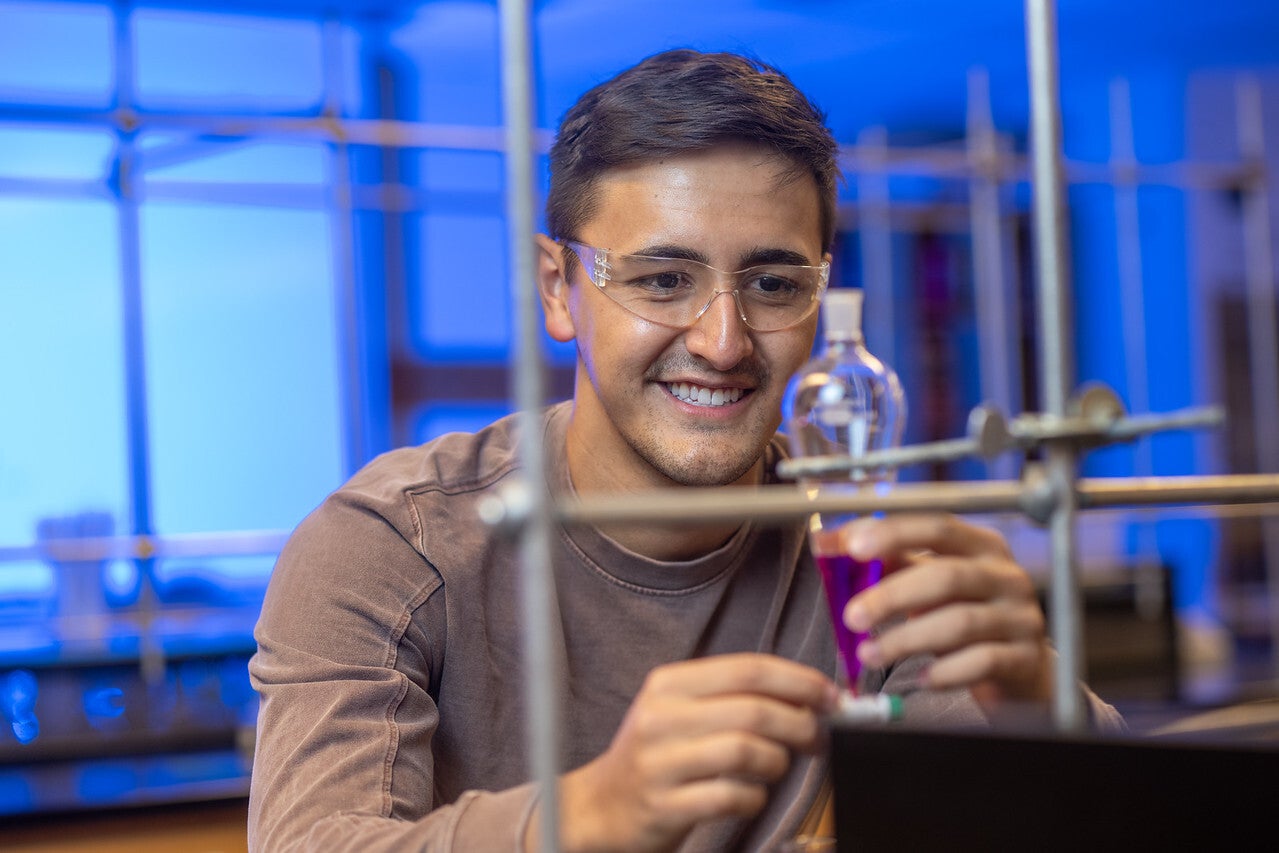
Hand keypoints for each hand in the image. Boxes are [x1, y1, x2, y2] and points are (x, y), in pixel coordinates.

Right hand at [534, 653, 837, 852]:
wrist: (602, 806)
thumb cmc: (659, 755)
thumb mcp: (682, 711)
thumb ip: (734, 698)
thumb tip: (809, 695)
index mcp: (669, 683)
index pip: (748, 668)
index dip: (799, 680)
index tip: (831, 696)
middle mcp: (661, 716)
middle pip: (753, 710)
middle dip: (801, 723)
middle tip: (819, 737)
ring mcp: (659, 761)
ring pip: (746, 751)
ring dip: (778, 762)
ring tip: (776, 766)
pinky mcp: (664, 804)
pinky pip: (731, 796)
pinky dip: (754, 797)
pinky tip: (750, 795)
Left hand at [840, 514, 1052, 715]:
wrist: (1020, 666)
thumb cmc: (965, 613)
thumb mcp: (930, 580)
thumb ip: (887, 559)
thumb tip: (829, 542)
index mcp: (981, 546)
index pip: (938, 527)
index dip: (894, 534)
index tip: (852, 547)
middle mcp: (1006, 576)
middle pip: (946, 576)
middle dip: (892, 595)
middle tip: (853, 616)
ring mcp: (1020, 617)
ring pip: (959, 622)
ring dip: (906, 639)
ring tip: (870, 654)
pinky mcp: (1024, 657)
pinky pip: (981, 663)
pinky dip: (945, 672)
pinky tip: (920, 678)